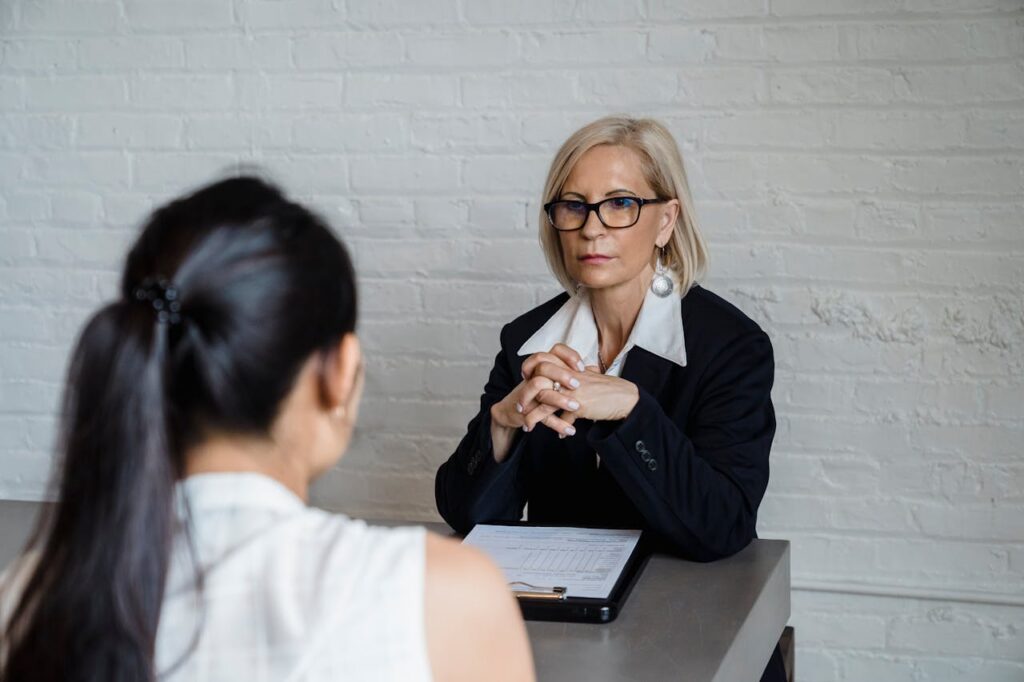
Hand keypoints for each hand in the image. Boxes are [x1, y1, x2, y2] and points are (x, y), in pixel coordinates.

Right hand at [489, 345, 585, 460]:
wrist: (511, 410)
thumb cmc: (536, 393)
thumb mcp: (554, 380)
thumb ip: (573, 374)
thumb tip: (595, 368)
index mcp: (545, 366)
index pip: (556, 350)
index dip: (568, 355)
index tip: (581, 367)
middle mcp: (535, 376)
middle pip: (545, 366)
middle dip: (562, 375)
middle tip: (576, 385)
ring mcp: (529, 393)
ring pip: (541, 390)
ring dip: (559, 400)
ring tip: (575, 407)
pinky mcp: (527, 410)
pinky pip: (541, 416)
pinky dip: (557, 424)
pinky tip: (570, 431)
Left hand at [523, 360, 639, 434]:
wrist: (625, 397)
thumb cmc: (608, 392)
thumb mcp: (588, 385)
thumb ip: (574, 391)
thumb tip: (567, 410)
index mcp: (569, 367)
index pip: (542, 359)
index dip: (531, 368)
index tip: (526, 379)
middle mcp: (568, 376)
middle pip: (537, 378)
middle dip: (525, 394)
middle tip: (520, 406)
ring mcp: (572, 389)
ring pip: (543, 397)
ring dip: (532, 414)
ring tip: (527, 425)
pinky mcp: (579, 404)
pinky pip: (558, 415)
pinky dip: (552, 425)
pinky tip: (553, 433)